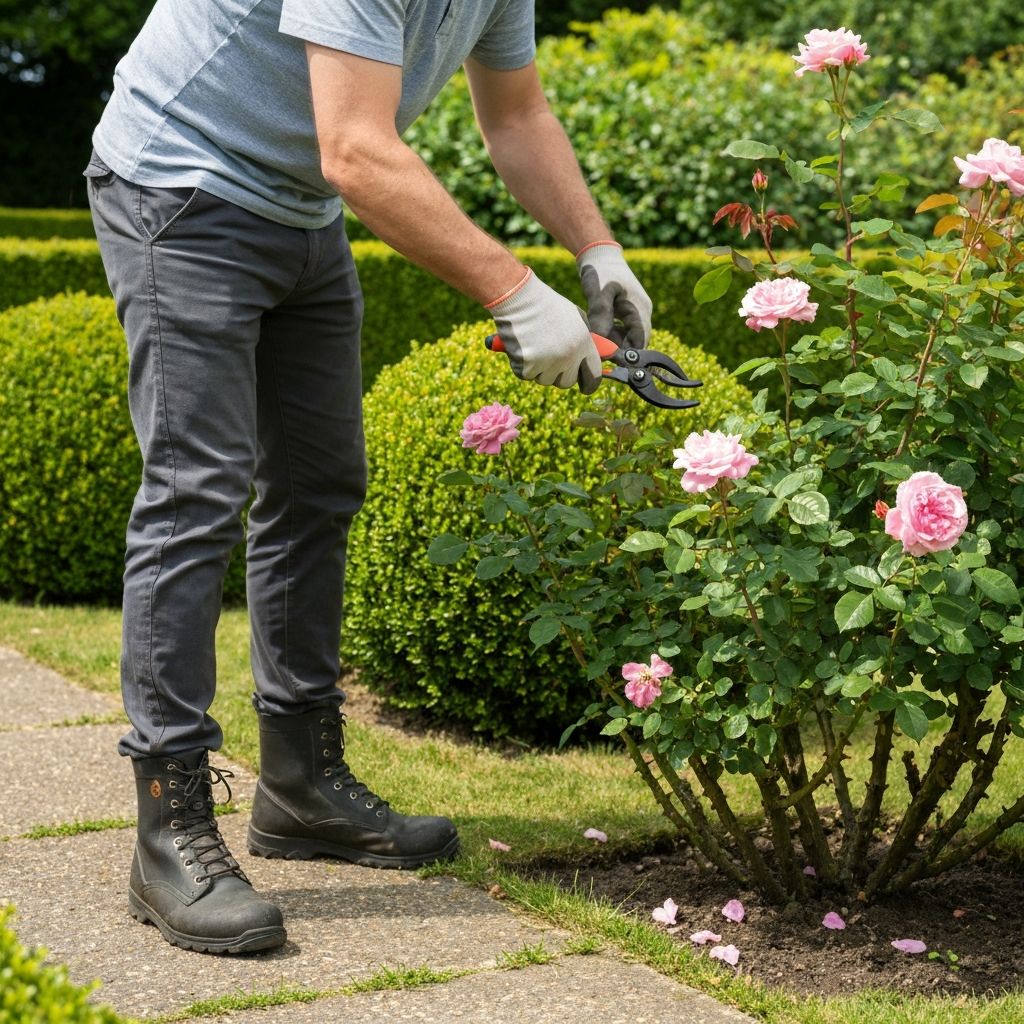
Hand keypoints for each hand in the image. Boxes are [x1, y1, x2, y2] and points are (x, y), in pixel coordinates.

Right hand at [485, 270, 601, 393]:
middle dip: (559, 374)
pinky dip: (522, 365)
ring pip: (545, 380)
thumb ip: (587, 341)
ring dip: (539, 369)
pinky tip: (522, 346)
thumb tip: (596, 360)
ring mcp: (547, 363)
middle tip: (549, 357)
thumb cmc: (547, 306)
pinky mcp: (527, 367)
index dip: (590, 384)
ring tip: (534, 346)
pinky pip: (527, 376)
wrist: (519, 298)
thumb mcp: (576, 318)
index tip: (585, 387)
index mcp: (583, 344)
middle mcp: (568, 356)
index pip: (594, 376)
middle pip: (567, 382)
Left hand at [576, 241, 651, 348]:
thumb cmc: (599, 273)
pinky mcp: (630, 309)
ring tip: (599, 338)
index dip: (627, 354)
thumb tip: (603, 347)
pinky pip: (626, 328)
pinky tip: (602, 330)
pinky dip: (615, 333)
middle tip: (601, 351)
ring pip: (631, 335)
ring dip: (616, 341)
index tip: (609, 359)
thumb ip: (602, 321)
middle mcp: (643, 311)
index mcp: (640, 309)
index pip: (639, 342)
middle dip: (621, 349)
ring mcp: (638, 309)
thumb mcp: (598, 297)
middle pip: (637, 341)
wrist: (600, 254)